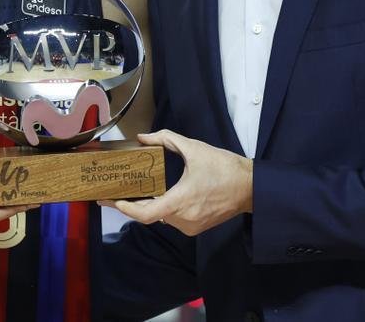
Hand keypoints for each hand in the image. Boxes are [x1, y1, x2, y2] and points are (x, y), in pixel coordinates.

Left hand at [100, 130, 251, 235]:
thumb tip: (143, 137)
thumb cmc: (224, 168)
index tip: (114, 200)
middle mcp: (183, 218)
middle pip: (150, 214)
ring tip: (138, 191)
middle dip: (134, 203)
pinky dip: (164, 208)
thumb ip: (166, 139)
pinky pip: (173, 219)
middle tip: (117, 192)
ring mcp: (190, 226)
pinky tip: (161, 195)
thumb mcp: (194, 148)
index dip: (126, 209)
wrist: (251, 188)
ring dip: (151, 205)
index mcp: (181, 201)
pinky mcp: (196, 227)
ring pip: (161, 217)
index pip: (145, 214)